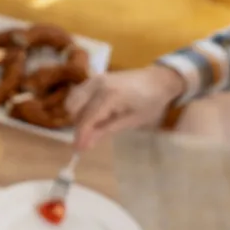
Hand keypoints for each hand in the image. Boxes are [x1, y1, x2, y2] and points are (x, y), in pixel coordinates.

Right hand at [66, 66, 185, 150]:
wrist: (157, 80)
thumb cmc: (150, 102)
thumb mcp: (132, 121)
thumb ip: (106, 130)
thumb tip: (86, 144)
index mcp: (110, 95)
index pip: (87, 119)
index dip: (81, 136)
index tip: (78, 150)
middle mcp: (97, 84)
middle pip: (74, 108)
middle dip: (78, 125)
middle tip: (88, 138)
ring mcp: (94, 79)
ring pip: (72, 100)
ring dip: (77, 116)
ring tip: (92, 126)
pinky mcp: (94, 79)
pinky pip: (78, 94)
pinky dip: (80, 106)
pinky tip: (93, 115)